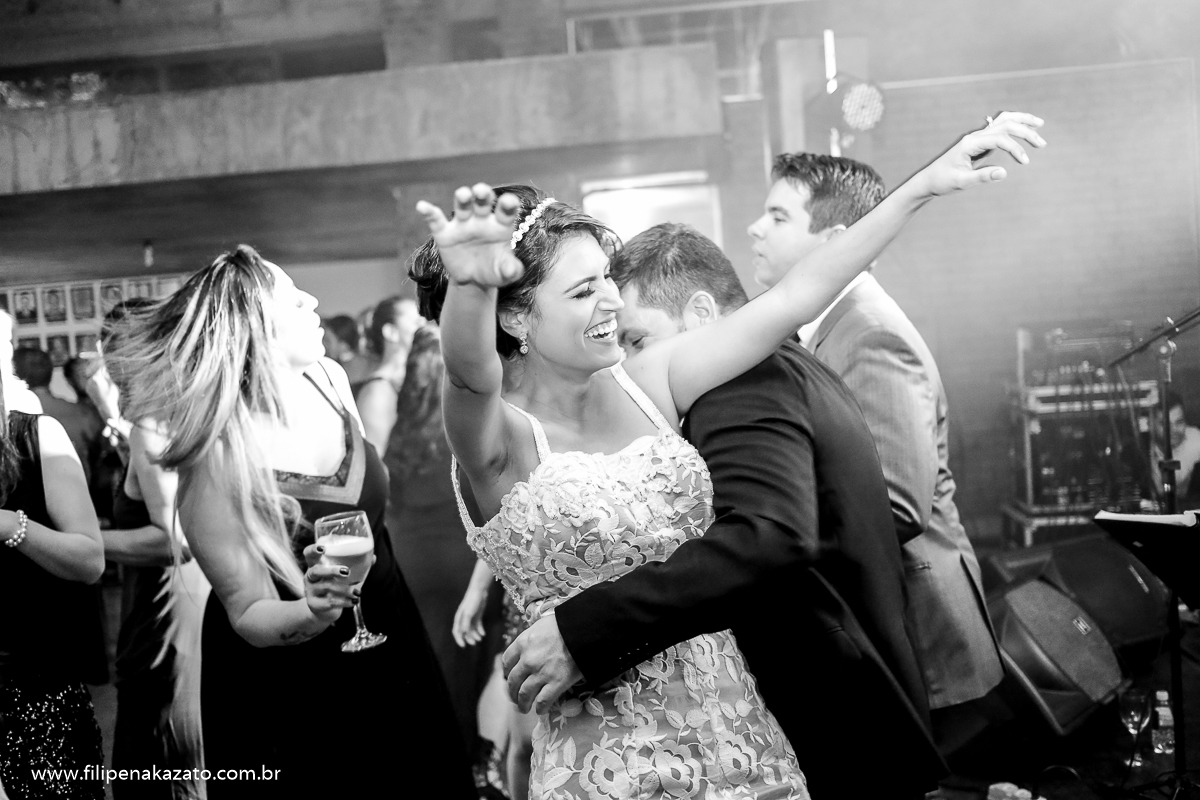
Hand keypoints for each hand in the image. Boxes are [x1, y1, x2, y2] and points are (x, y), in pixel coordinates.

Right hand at [301, 542, 356, 623]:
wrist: (325, 610)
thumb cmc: (336, 587)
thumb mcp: (343, 576)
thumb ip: (357, 566)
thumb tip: (373, 558)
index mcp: (316, 565)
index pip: (308, 554)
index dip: (313, 550)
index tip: (323, 548)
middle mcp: (310, 577)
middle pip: (316, 571)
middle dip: (331, 570)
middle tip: (347, 571)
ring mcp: (310, 591)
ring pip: (326, 587)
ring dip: (345, 589)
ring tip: (358, 592)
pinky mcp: (314, 604)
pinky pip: (329, 602)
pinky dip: (344, 601)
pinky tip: (354, 601)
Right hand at [416, 184, 524, 287]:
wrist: (474, 280)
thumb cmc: (494, 271)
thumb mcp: (505, 273)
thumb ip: (511, 270)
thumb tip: (512, 271)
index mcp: (500, 225)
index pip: (505, 211)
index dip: (508, 204)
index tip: (510, 201)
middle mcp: (482, 220)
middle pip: (483, 202)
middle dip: (483, 194)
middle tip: (482, 191)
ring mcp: (463, 224)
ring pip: (463, 206)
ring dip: (463, 198)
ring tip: (463, 194)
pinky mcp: (445, 233)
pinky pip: (436, 220)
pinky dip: (428, 212)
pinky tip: (422, 206)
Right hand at [452, 578, 488, 646]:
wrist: (479, 591)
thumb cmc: (472, 601)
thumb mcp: (468, 613)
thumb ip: (465, 623)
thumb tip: (463, 632)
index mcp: (459, 618)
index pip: (456, 631)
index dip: (459, 639)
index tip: (463, 646)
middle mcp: (464, 619)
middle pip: (465, 632)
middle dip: (469, 638)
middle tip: (474, 643)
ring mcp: (471, 618)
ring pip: (472, 630)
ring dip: (475, 635)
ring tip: (480, 639)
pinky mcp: (477, 616)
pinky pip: (478, 626)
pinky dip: (480, 630)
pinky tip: (483, 634)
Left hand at [502, 614, 582, 714]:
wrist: (583, 631)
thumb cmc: (565, 624)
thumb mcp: (541, 626)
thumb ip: (532, 639)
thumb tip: (530, 647)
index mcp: (522, 643)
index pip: (506, 662)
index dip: (507, 672)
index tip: (509, 677)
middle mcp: (527, 660)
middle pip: (513, 681)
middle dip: (512, 692)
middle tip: (514, 697)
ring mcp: (541, 674)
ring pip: (524, 694)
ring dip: (522, 704)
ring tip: (524, 708)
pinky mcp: (556, 684)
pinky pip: (543, 701)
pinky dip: (540, 708)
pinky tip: (540, 711)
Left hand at [916, 111, 1045, 197]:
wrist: (928, 181)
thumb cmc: (942, 182)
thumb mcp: (961, 182)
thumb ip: (982, 176)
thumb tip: (1004, 173)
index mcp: (970, 143)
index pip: (999, 138)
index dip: (1015, 148)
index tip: (1025, 162)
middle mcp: (974, 136)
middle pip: (1005, 124)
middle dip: (1025, 131)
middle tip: (1042, 144)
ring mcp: (977, 138)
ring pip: (1003, 121)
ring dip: (1022, 122)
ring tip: (1040, 124)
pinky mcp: (979, 143)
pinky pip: (999, 128)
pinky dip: (1014, 126)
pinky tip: (1025, 130)